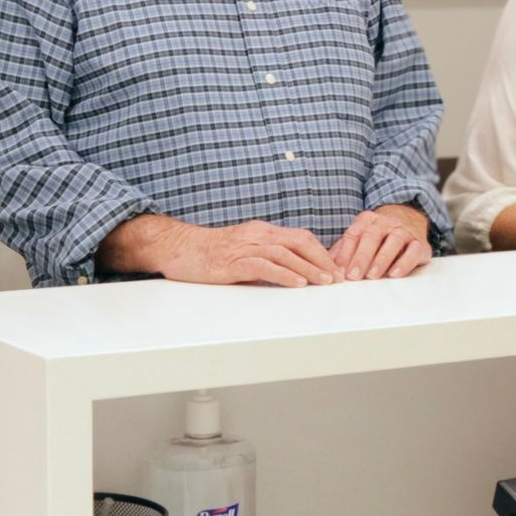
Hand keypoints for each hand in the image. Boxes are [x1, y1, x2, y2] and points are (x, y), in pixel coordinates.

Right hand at [106, 217, 340, 286]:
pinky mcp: (232, 261)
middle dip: (322, 259)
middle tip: (338, 276)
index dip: (321, 252)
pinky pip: (263, 265)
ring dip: (308, 268)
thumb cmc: (210, 253)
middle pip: (299, 242)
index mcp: (262, 231)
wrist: (177, 247)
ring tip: (325, 281)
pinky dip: (284, 274)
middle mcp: (257, 235)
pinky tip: (297, 283)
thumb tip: (287, 276)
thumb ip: (264, 261)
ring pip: (285, 253)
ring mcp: (245, 247)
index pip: (300, 237)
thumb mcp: (243, 253)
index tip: (336, 268)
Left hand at [330, 204, 432, 279]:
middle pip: (372, 237)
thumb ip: (343, 251)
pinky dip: (404, 262)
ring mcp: (404, 231)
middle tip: (353, 276)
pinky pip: (413, 250)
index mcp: (367, 220)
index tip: (338, 271)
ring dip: (382, 259)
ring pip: (394, 241)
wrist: (410, 221)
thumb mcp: (359, 239)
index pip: (353, 235)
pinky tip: (395, 273)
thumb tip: (325, 267)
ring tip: (373, 276)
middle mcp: (386, 222)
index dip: (345, 253)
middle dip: (361, 257)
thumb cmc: (379, 237)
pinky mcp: (420, 243)